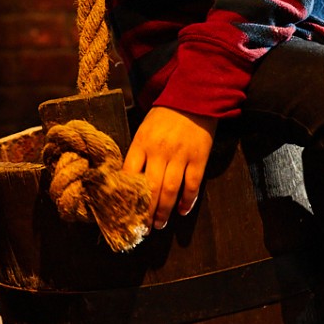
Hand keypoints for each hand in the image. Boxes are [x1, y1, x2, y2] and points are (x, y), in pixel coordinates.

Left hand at [123, 106, 216, 229]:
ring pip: (170, 190)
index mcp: (142, 143)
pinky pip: (192, 184)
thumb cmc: (165, 115)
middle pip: (150, 188)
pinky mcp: (199, 157)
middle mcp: (159, 151)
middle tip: (143, 228)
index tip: (125, 212)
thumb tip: (130, 183)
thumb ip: (139, 154)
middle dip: (146, 212)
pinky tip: (182, 211)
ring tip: (159, 224)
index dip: (127, 197)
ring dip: (164, 211)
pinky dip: (187, 200)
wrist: (193, 96)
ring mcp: (181, 155)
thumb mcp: (145, 130)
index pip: (130, 174)